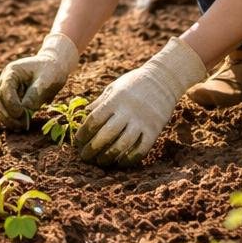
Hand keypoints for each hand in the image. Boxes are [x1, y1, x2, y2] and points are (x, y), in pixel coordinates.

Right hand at [0, 32, 78, 128]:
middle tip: (21, 126)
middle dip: (7, 115)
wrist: (53, 67)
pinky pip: (5, 110)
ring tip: (20, 127)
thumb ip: (35, 94)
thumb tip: (24, 110)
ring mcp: (5, 89)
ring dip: (7, 119)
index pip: (5, 90)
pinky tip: (20, 125)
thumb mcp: (47, 81)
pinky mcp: (9, 97)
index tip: (22, 114)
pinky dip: (10, 118)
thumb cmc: (51, 71)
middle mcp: (4, 80)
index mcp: (12, 71)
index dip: (11, 104)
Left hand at [74, 37, 207, 165]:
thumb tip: (84, 114)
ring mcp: (142, 122)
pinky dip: (129, 159)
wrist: (164, 79)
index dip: (84, 133)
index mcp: (115, 100)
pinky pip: (141, 150)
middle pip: (106, 135)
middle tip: (84, 156)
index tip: (78, 141)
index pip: (94, 120)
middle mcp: (128, 111)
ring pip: (122, 145)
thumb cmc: (134, 83)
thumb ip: (100, 102)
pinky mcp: (154, 130)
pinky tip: (120, 162)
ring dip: (108, 157)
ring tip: (100, 161)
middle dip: (92, 149)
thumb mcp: (114, 87)